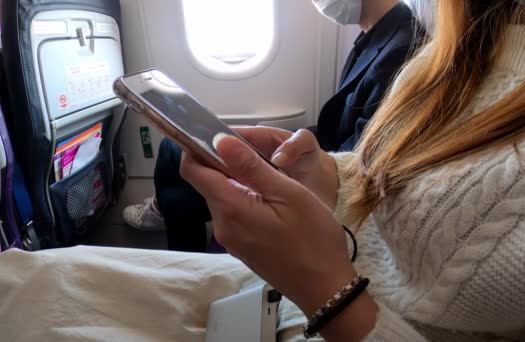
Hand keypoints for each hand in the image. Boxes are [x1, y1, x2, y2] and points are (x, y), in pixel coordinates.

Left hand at [180, 134, 377, 339]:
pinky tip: (272, 200)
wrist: (325, 288)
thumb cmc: (313, 239)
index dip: (196, 147)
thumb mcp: (288, 194)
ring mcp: (231, 239)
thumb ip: (251, 167)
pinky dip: (245, 199)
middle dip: (224, 163)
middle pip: (208, 182)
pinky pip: (234, 214)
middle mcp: (223, 225)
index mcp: (231, 208)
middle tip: (259, 152)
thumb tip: (220, 140)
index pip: (193, 170)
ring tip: (271, 176)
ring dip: (238, 181)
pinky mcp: (242, 247)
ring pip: (223, 198)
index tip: (215, 132)